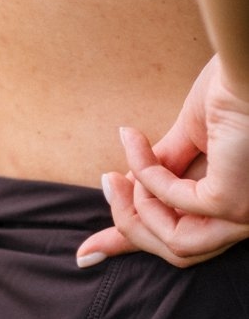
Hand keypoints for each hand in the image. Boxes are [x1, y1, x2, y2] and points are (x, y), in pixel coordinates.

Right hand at [76, 55, 248, 267]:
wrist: (247, 65)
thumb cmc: (231, 92)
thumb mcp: (186, 137)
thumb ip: (162, 168)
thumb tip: (129, 186)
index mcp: (234, 203)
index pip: (182, 237)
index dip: (133, 244)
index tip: (86, 253)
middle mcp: (243, 219)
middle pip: (176, 249)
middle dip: (128, 224)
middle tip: (107, 181)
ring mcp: (240, 216)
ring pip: (173, 242)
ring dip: (135, 207)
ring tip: (118, 173)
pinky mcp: (228, 203)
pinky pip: (168, 204)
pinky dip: (145, 176)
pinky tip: (136, 143)